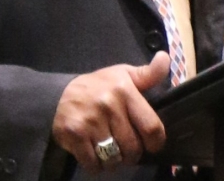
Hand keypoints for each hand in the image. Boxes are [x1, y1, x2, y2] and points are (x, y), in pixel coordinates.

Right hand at [51, 52, 169, 173]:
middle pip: (132, 148)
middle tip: (125, 148)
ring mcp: (90, 120)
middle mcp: (108, 104)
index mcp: (125, 90)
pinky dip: (96, 165)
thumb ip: (148, 73)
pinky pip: (93, 164)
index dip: (155, 143)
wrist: (58, 94)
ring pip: (114, 158)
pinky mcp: (74, 134)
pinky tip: (94, 154)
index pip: (151, 127)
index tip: (151, 145)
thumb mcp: (123, 75)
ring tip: (110, 150)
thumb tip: (165, 58)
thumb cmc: (97, 86)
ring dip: (114, 161)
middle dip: (131, 154)